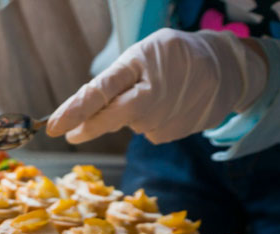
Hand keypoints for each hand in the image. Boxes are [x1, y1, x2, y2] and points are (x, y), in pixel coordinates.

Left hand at [47, 29, 267, 144]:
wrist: (227, 68)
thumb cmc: (172, 56)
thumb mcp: (143, 55)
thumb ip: (114, 81)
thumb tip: (85, 114)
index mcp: (139, 64)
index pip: (100, 90)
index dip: (74, 110)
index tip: (53, 128)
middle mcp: (152, 93)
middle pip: (111, 118)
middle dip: (88, 127)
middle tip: (71, 134)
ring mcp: (165, 116)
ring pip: (130, 124)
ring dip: (132, 115)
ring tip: (156, 93)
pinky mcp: (174, 133)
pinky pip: (148, 131)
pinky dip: (150, 122)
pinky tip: (168, 106)